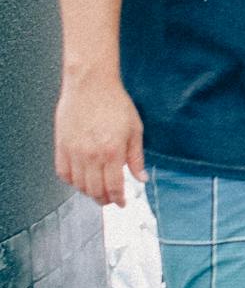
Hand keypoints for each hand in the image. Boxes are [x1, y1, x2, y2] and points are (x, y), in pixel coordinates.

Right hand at [54, 72, 145, 207]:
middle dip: (104, 200)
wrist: (91, 84)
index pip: (114, 187)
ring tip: (97, 191)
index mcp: (112, 152)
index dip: (118, 199)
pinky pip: (63, 173)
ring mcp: (74, 151)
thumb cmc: (114, 102)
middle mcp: (91, 155)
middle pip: (95, 190)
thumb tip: (141, 178)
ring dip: (89, 192)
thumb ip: (136, 157)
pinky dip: (72, 181)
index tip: (122, 203)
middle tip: (110, 200)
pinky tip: (80, 180)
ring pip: (79, 185)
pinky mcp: (61, 145)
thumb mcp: (135, 129)